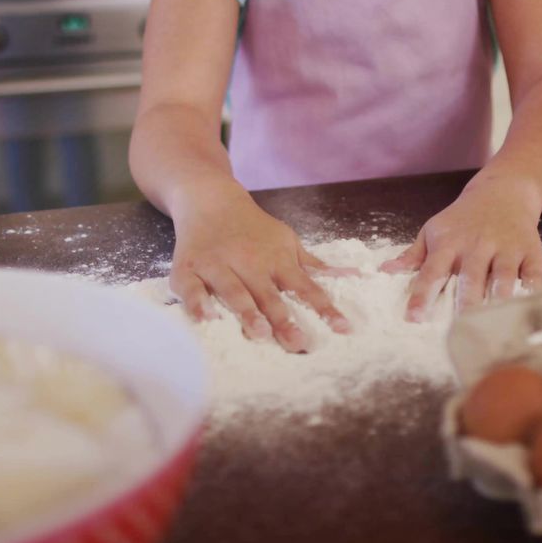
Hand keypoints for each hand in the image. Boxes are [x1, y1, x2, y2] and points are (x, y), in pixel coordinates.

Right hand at [169, 185, 351, 351]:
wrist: (210, 199)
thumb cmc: (253, 229)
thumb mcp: (286, 241)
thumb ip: (313, 265)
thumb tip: (353, 277)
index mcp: (276, 259)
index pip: (305, 287)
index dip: (324, 308)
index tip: (342, 329)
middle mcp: (249, 262)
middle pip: (269, 294)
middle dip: (283, 318)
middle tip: (297, 343)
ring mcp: (217, 265)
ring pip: (234, 291)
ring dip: (247, 312)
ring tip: (260, 334)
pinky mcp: (187, 268)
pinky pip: (191, 288)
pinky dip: (197, 303)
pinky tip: (206, 319)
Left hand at [381, 174, 541, 320]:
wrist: (502, 191)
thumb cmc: (462, 219)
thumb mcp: (434, 230)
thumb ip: (413, 255)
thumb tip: (385, 271)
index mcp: (449, 244)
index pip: (432, 272)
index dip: (422, 295)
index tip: (413, 318)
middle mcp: (478, 246)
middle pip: (471, 278)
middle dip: (466, 303)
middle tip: (460, 329)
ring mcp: (506, 248)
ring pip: (503, 277)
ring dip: (499, 299)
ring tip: (495, 323)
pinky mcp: (531, 250)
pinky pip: (534, 274)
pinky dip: (533, 292)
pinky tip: (529, 309)